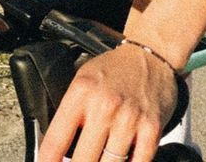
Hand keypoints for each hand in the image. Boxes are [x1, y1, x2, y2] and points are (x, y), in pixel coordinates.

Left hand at [38, 42, 178, 161]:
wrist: (151, 55)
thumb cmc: (116, 70)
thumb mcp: (83, 79)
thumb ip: (69, 112)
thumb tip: (53, 149)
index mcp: (82, 93)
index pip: (55, 142)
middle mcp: (104, 106)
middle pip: (81, 161)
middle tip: (78, 161)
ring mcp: (129, 119)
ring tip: (100, 158)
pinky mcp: (151, 128)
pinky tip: (123, 161)